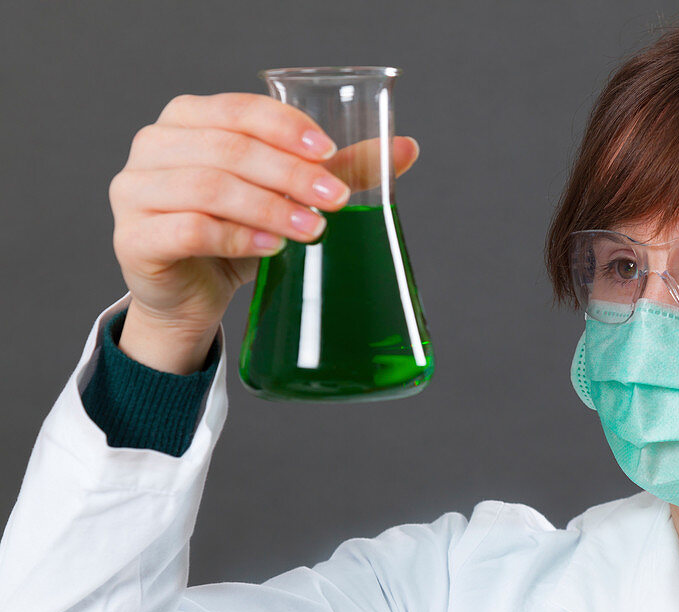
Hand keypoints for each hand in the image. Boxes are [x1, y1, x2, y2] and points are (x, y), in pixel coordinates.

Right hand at [108, 92, 419, 372]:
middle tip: (335, 200)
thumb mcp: (289, 197)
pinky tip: (273, 248)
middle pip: (229, 149)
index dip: (287, 128)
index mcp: (189, 119)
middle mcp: (155, 146)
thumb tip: (407, 148)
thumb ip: (338, 170)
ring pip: (208, 187)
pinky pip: (188, 230)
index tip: (330, 153)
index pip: (241, 109)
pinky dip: (237, 238)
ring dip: (270, 208)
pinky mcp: (134, 238)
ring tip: (313, 229)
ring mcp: (135, 191)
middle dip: (289, 173)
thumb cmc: (238, 235)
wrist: (191, 296)